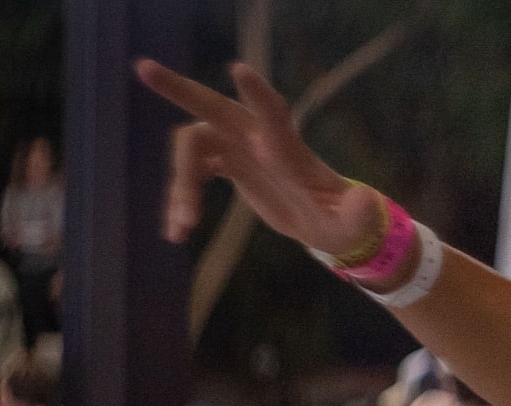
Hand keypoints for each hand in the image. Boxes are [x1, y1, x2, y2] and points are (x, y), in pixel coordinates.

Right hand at [135, 60, 383, 258]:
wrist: (328, 224)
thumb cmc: (345, 221)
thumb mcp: (354, 223)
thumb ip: (358, 215)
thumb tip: (367, 204)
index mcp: (287, 150)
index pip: (273, 116)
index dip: (258, 95)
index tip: (239, 69)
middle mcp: (259, 141)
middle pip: (215, 108)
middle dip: (180, 89)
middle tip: (142, 67)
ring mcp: (240, 151)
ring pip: (192, 148)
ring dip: (181, 185)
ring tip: (183, 227)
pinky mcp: (228, 166)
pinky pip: (191, 174)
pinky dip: (180, 200)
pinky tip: (177, 233)